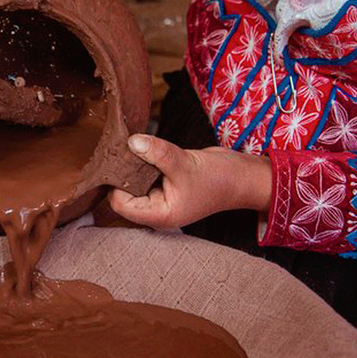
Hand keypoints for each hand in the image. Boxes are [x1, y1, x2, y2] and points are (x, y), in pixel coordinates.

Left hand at [109, 135, 271, 229]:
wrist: (241, 177)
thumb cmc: (218, 178)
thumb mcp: (185, 163)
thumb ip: (157, 153)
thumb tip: (132, 141)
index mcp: (159, 215)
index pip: (120, 204)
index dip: (115, 183)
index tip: (119, 159)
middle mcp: (155, 210)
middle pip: (122, 193)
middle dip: (122, 173)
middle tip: (123, 149)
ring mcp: (158, 198)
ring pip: (131, 182)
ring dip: (131, 165)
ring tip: (133, 146)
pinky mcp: (162, 185)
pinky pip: (142, 174)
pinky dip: (141, 162)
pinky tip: (144, 148)